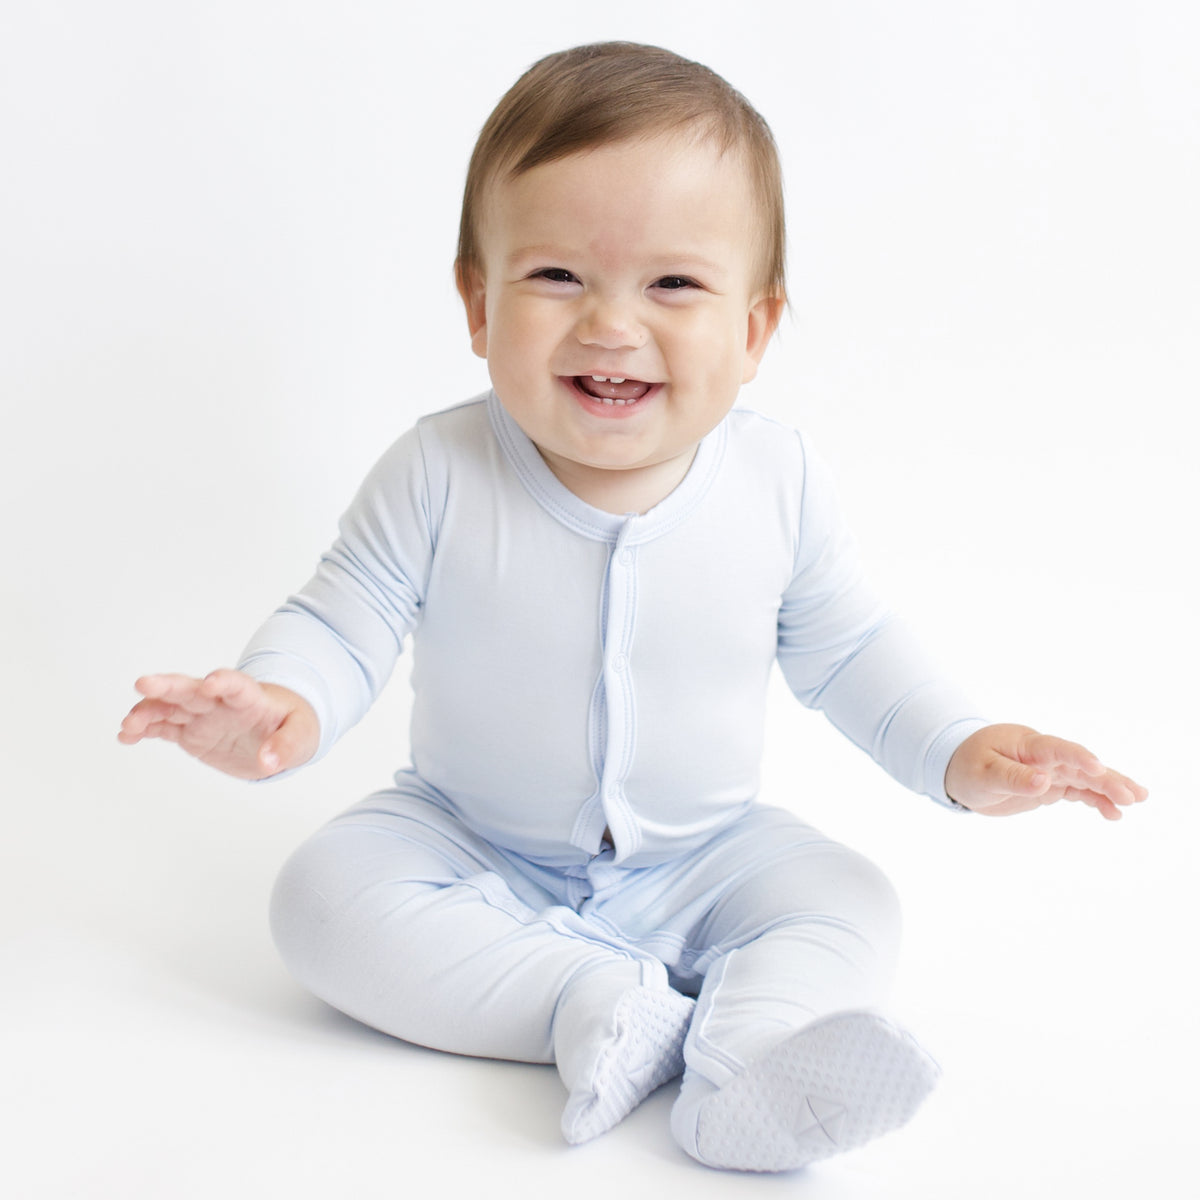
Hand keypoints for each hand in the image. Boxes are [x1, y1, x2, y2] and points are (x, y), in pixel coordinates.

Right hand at [118, 669, 318, 779]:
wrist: (281, 730)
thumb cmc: (294, 725)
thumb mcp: (303, 735)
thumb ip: (287, 746)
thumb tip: (269, 762)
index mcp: (251, 697)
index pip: (236, 685)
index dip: (223, 682)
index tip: (208, 683)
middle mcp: (220, 703)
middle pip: (192, 690)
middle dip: (169, 686)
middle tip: (144, 683)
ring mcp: (203, 716)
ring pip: (170, 708)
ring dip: (148, 711)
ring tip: (128, 725)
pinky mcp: (191, 733)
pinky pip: (164, 728)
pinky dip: (145, 730)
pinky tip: (126, 736)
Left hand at [944, 723, 1147, 819]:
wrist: (958, 767)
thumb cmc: (967, 765)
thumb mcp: (983, 773)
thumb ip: (1012, 777)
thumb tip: (1043, 781)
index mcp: (1027, 745)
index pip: (1057, 749)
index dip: (1078, 757)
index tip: (1098, 768)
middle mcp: (1043, 755)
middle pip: (1079, 765)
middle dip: (1106, 779)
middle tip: (1132, 796)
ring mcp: (1049, 769)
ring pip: (1084, 778)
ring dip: (1110, 788)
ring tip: (1136, 800)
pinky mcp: (1049, 784)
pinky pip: (1077, 791)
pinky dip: (1095, 800)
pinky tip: (1113, 813)